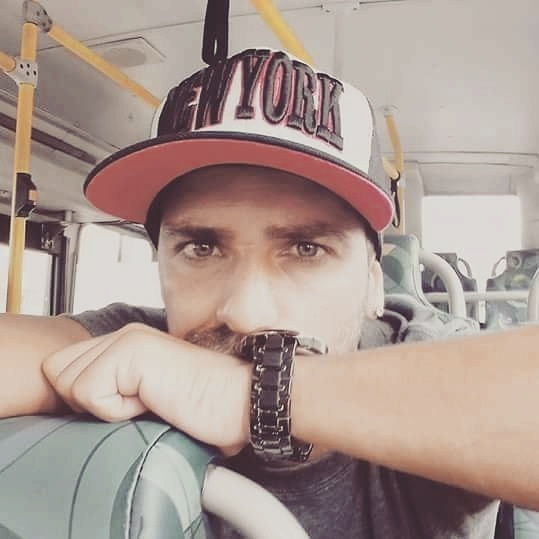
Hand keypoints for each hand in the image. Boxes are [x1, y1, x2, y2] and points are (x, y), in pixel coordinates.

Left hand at [42, 323, 250, 454]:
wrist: (240, 402)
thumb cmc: (203, 408)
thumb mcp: (148, 399)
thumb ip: (116, 391)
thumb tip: (78, 406)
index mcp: (125, 344)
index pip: (62, 368)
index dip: (83, 398)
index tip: (126, 407)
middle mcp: (122, 334)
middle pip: (56, 374)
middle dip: (90, 401)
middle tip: (139, 403)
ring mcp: (127, 339)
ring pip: (68, 384)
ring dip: (106, 406)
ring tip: (149, 401)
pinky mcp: (132, 351)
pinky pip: (90, 393)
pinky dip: (117, 410)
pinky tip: (153, 401)